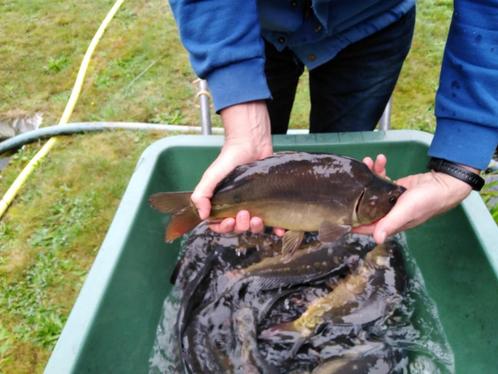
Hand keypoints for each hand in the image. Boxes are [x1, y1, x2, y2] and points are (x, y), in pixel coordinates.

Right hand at [191, 101, 274, 233]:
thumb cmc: (228, 159)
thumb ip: (201, 194)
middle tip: (244, 213)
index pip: (219, 225)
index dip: (223, 227)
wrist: (251, 144)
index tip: (229, 221)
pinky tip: (280, 230)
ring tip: (257, 218)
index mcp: (222, 204)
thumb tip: (203, 216)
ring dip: (255, 227)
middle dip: (241, 225)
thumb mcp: (211, 176)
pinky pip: (273, 220)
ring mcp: (254, 205)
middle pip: (238, 227)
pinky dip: (276, 229)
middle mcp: (237, 207)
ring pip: (254, 226)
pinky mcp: (269, 201)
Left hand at [355, 155, 473, 242]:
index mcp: (389, 223)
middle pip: (365, 206)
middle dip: (357, 192)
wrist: (444, 184)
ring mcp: (391, 200)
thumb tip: (376, 240)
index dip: (352, 222)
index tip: (338, 213)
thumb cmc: (426, 201)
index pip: (366, 227)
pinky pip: (382, 179)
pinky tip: (380, 159)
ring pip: (372, 190)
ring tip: (368, 161)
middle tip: (352, 177)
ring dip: (369, 175)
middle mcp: (388, 213)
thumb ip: (390, 224)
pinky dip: (380, 169)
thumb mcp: (406, 212)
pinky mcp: (395, 188)